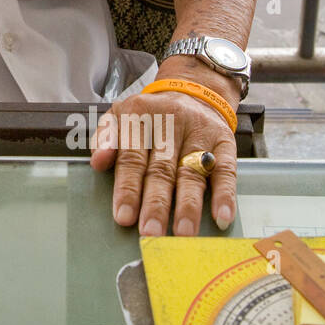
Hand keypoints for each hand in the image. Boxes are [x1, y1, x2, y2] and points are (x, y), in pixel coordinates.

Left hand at [88, 89, 236, 235]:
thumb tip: (98, 162)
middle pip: (162, 169)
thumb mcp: (119, 115)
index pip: (132, 156)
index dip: (127, 188)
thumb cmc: (149, 115)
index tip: (124, 217)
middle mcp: (171, 122)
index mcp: (140, 116)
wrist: (192, 90)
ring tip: (183, 233)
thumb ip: (105, 138)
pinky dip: (225, 196)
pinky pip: (226, 171)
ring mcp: (200, 133)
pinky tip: (221, 217)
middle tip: (150, 232)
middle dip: (156, 204)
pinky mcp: (224, 142)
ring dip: (188, 206)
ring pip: (192, 173)